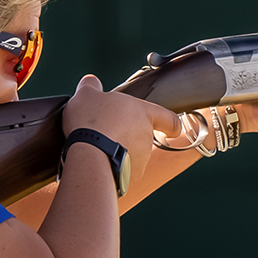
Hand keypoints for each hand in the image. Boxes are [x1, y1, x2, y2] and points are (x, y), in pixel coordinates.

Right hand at [61, 74, 176, 165]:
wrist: (89, 154)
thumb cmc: (91, 121)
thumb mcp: (86, 94)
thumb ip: (91, 86)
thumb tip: (91, 82)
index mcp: (142, 112)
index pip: (169, 118)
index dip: (171, 124)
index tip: (172, 129)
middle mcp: (146, 135)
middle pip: (143, 136)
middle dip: (129, 136)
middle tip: (107, 133)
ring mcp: (142, 157)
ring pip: (135, 154)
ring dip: (121, 151)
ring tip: (98, 148)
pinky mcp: (132, 175)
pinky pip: (125, 170)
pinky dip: (115, 167)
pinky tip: (99, 162)